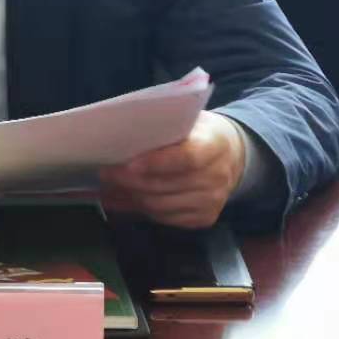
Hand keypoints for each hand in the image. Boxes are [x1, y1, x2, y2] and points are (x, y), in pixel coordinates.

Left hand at [98, 111, 247, 229]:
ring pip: (161, 206)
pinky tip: (124, 199)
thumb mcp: (188, 120)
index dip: (157, 163)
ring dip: (131, 197)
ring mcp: (212, 201)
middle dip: (130, 182)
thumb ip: (165, 127)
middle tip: (105, 173)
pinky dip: (141, 210)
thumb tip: (124, 137)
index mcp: (214, 145)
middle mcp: (217, 177)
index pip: (187, 158)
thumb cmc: (200, 132)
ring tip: (110, 186)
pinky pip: (166, 219)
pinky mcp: (205, 218)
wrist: (233, 155)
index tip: (129, 163)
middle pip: (167, 186)